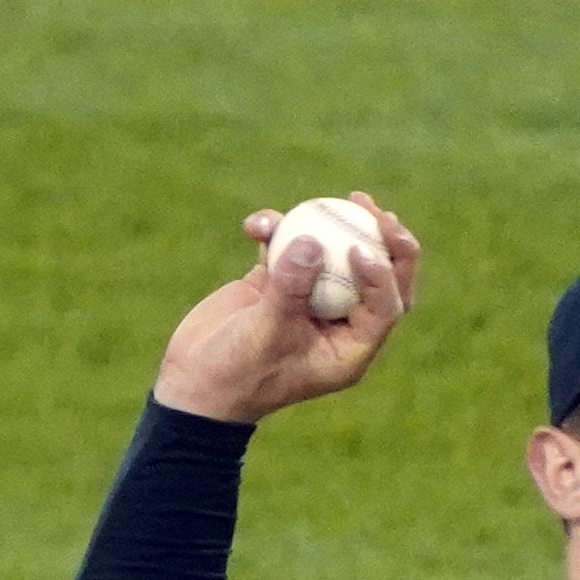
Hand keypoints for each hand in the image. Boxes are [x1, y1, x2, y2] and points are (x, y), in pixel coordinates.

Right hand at [151, 195, 418, 424]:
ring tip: (346, 196)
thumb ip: (289, 289)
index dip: (385, 275)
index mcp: (349, 349)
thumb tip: (311, 240)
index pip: (386, 307)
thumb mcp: (265, 334)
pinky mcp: (277, 285)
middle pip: (376, 277)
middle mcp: (336, 324)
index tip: (360, 248)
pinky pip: (288, 249)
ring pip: (335, 256)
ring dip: (336, 225)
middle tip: (378, 210)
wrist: (192, 383)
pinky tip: (256, 224)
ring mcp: (308, 302)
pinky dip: (277, 232)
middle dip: (385, 241)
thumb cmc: (236, 374)